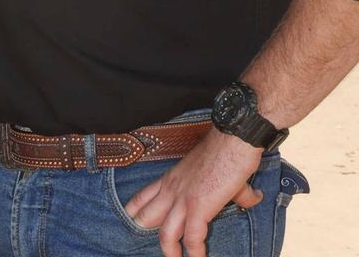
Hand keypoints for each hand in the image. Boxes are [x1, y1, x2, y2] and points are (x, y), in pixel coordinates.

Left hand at [124, 129, 263, 256]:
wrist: (232, 139)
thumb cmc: (226, 151)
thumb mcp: (220, 172)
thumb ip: (233, 190)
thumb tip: (252, 198)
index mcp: (172, 178)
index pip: (144, 196)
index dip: (135, 210)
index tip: (130, 220)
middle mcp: (172, 189)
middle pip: (147, 216)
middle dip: (145, 233)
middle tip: (147, 246)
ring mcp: (183, 199)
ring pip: (166, 234)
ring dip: (170, 252)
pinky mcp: (199, 207)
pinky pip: (192, 238)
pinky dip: (195, 253)